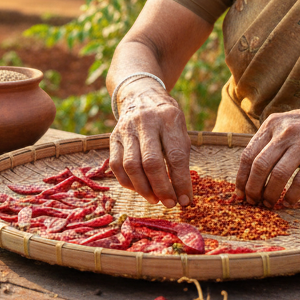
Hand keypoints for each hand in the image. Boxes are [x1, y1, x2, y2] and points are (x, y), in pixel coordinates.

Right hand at [108, 81, 193, 207]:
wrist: (141, 96)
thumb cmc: (166, 119)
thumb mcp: (180, 129)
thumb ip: (181, 157)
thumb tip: (183, 193)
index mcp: (169, 118)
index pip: (176, 155)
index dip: (181, 181)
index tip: (186, 200)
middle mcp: (146, 121)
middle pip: (151, 162)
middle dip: (162, 188)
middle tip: (169, 203)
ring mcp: (126, 129)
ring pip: (130, 166)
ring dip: (143, 189)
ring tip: (155, 199)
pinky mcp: (113, 137)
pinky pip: (116, 165)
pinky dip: (127, 182)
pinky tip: (139, 189)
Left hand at [234, 101, 299, 206]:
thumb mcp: (283, 125)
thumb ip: (267, 143)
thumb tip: (248, 174)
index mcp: (271, 125)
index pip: (248, 155)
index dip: (242, 178)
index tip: (240, 193)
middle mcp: (284, 132)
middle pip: (260, 166)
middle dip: (253, 189)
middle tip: (253, 202)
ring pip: (279, 174)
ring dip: (271, 194)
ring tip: (270, 203)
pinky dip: (293, 195)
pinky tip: (289, 202)